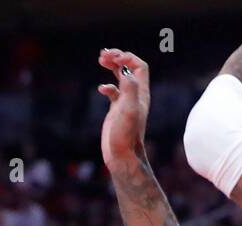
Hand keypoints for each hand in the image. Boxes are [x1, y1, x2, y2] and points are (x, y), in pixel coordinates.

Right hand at [98, 49, 151, 171]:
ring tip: (101, 59)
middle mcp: (135, 96)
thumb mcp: (129, 110)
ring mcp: (125, 103)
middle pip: (130, 68)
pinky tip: (100, 89)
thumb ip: (130, 89)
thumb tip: (125, 71)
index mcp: (140, 93)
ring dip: (112, 66)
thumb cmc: (126, 135)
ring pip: (121, 78)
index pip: (139, 66)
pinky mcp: (116, 111)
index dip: (127, 58)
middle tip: (104, 54)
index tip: (114, 59)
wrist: (122, 156)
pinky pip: (113, 92)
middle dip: (118, 58)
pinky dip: (106, 86)